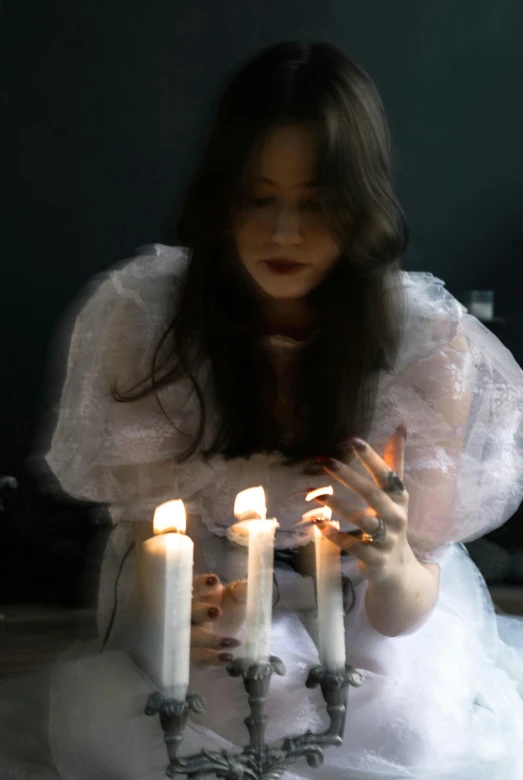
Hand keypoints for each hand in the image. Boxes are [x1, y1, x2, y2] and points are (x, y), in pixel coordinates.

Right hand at [191, 574, 246, 665]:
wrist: (233, 636)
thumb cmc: (230, 609)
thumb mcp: (237, 598)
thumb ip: (241, 591)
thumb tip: (244, 587)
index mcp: (197, 594)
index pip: (192, 586)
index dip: (200, 584)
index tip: (215, 581)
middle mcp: (187, 614)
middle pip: (186, 612)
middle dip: (200, 612)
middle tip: (217, 612)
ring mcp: (186, 636)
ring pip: (189, 638)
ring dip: (207, 640)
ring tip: (231, 642)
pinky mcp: (192, 656)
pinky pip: (198, 658)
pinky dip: (212, 658)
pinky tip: (228, 657)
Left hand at [313, 424, 414, 582]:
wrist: (398, 568)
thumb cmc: (392, 522)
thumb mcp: (396, 493)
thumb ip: (394, 462)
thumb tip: (401, 427)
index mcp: (399, 498)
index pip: (387, 474)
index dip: (371, 457)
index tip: (351, 440)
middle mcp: (396, 517)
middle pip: (372, 494)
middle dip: (348, 476)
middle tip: (324, 460)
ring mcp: (386, 540)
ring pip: (363, 521)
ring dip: (338, 506)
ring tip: (315, 494)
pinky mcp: (374, 559)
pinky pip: (352, 545)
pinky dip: (334, 534)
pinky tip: (317, 523)